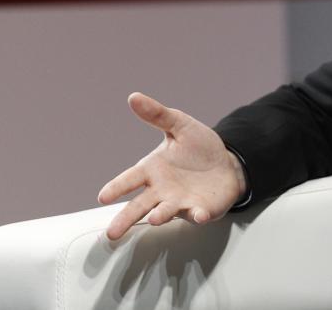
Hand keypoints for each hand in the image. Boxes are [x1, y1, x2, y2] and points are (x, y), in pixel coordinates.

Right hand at [98, 93, 247, 240]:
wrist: (227, 162)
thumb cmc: (198, 147)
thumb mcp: (180, 126)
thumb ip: (157, 115)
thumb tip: (134, 97)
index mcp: (153, 169)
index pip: (130, 179)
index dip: (117, 187)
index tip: (103, 196)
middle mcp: (162, 190)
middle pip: (139, 206)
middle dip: (125, 219)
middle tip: (112, 233)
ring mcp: (180, 202)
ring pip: (165, 212)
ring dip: (160, 216)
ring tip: (153, 219)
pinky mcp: (200, 209)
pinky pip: (198, 214)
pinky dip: (197, 215)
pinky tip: (199, 214)